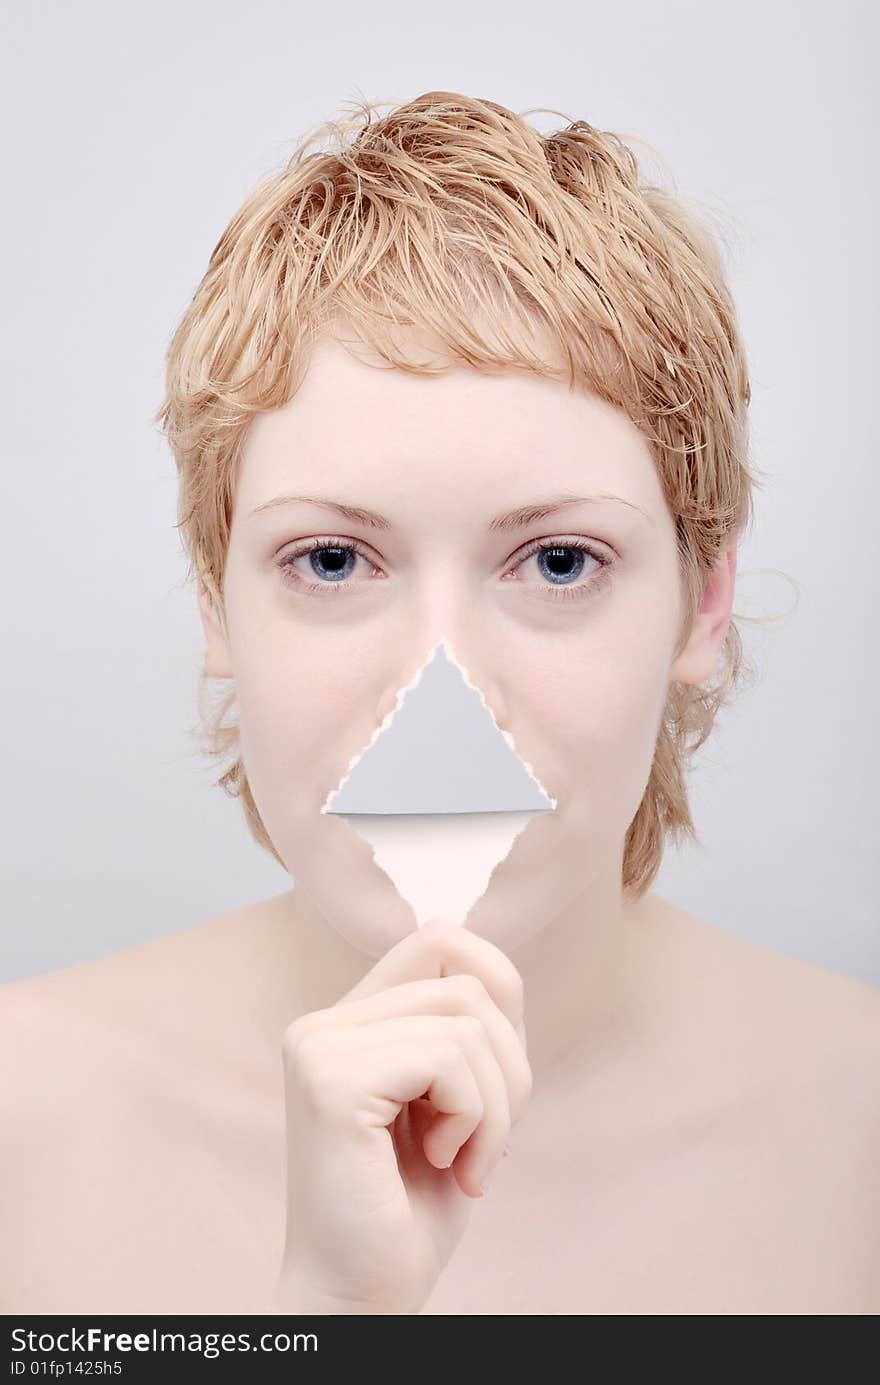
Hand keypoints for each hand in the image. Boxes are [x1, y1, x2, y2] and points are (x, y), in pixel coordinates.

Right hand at [274, 918, 531, 1314]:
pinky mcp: (330, 1081)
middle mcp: (323, 1023)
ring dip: (495, 1105)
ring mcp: (319, 1046)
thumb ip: (468, 1032)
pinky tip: (443, 1165)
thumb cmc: (409, 1210)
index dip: (497, 991)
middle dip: (507, 1068)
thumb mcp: (457, 1099)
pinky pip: (448, 1058)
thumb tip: (498, 974)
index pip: (440, 939)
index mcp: (348, 1022)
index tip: (491, 1082)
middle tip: (483, 1142)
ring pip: (467, 1020)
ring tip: (463, 1161)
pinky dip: (474, 1119)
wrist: (361, 1299)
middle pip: (468, 981)